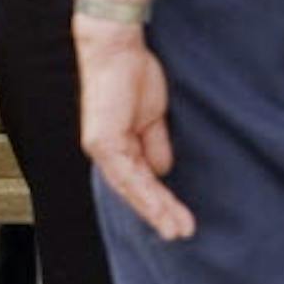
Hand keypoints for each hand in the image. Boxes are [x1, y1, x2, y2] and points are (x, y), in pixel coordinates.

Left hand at [74, 20, 194, 238]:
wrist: (117, 49)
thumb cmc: (133, 76)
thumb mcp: (151, 117)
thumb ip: (155, 145)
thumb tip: (164, 172)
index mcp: (115, 145)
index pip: (137, 182)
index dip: (156, 202)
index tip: (178, 221)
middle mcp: (104, 151)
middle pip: (133, 191)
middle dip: (159, 214)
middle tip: (182, 234)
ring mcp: (101, 147)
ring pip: (131, 189)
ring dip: (156, 211)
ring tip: (178, 229)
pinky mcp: (103, 140)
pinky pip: (127, 174)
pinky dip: (146, 193)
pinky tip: (162, 209)